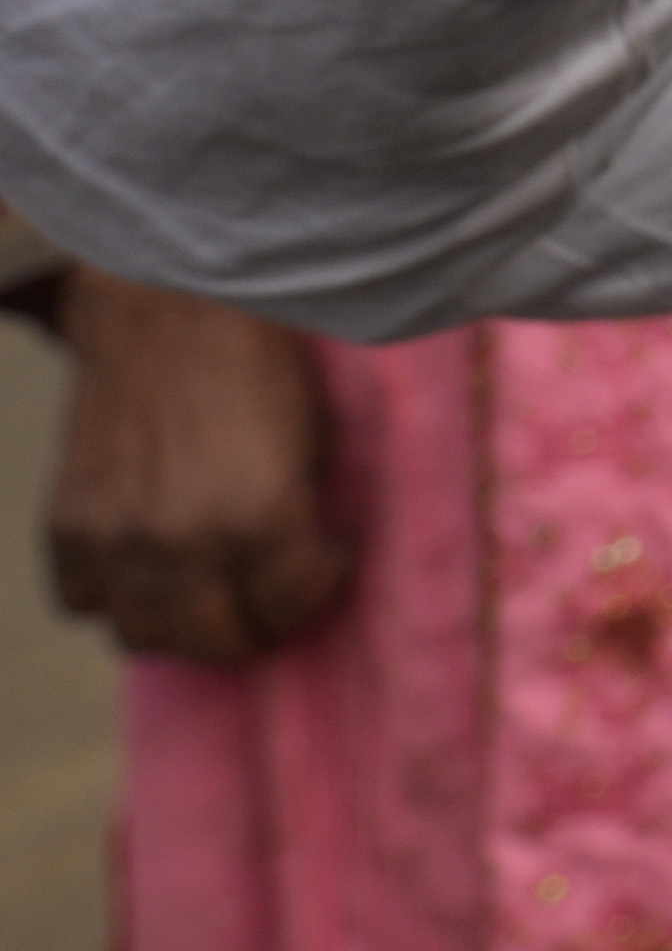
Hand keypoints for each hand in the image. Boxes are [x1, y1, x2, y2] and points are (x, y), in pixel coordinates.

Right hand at [35, 269, 345, 661]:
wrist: (168, 309)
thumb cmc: (258, 364)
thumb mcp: (312, 441)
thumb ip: (301, 516)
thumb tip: (302, 569)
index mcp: (260, 517)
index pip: (290, 605)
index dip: (317, 588)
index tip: (324, 563)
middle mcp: (183, 542)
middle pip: (215, 641)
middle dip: (252, 627)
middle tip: (266, 600)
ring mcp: (116, 540)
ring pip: (143, 637)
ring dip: (179, 625)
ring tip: (205, 591)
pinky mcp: (67, 526)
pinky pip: (83, 601)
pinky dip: (112, 595)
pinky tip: (143, 565)